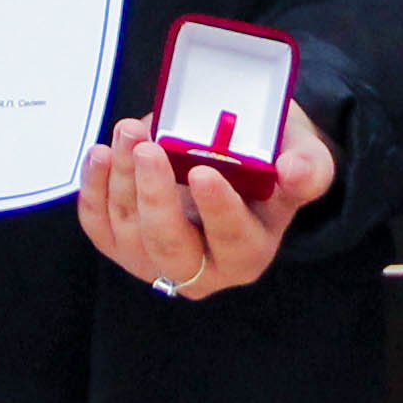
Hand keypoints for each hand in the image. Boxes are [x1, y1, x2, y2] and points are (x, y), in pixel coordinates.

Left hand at [78, 106, 333, 300]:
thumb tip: (294, 171)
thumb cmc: (272, 159)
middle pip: (170, 246)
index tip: (205, 171)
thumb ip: (307, 167)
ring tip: (129, 131)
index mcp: (250, 251)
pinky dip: (95, 190)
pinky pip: (100, 227)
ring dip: (123, 179)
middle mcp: (202, 270)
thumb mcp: (305, 158)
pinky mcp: (124, 246)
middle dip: (155, 196)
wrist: (241, 163)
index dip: (217, 209)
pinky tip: (102, 154)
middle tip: (148, 147)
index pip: (232, 239)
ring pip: (130, 231)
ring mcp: (156, 262)